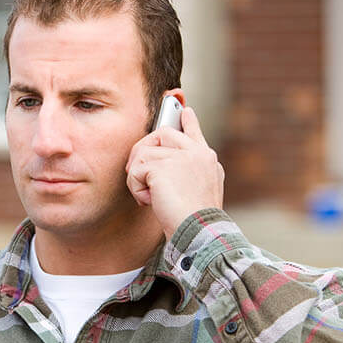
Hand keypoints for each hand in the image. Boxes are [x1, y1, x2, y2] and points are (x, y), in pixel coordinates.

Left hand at [125, 105, 224, 240]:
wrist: (199, 232)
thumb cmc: (196, 220)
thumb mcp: (200, 191)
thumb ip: (187, 172)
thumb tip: (161, 165)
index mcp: (207, 159)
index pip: (194, 132)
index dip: (188, 121)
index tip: (184, 110)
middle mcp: (197, 153)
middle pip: (162, 134)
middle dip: (143, 150)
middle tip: (135, 171)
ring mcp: (181, 157)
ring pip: (144, 154)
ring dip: (138, 178)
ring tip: (149, 197)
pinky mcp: (162, 167)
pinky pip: (136, 170)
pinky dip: (136, 188)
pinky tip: (148, 201)